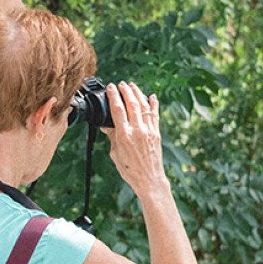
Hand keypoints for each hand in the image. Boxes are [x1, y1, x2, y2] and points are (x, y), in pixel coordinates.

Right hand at [104, 83, 170, 199]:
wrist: (149, 180)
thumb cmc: (130, 169)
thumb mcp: (115, 153)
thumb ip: (112, 136)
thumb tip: (106, 125)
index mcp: (124, 135)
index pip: (117, 110)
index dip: (113, 96)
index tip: (110, 87)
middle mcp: (138, 130)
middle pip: (131, 104)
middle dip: (126, 91)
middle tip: (121, 83)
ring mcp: (149, 131)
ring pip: (143, 106)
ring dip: (138, 93)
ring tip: (132, 85)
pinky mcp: (157, 133)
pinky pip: (155, 115)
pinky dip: (153, 105)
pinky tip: (151, 96)